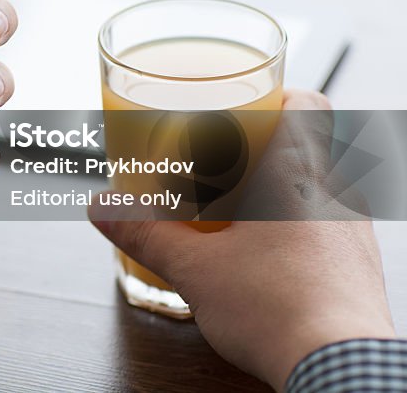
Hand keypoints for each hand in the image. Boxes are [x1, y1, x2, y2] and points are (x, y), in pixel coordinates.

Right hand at [88, 89, 395, 390]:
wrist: (338, 367)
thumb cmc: (277, 309)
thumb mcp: (195, 268)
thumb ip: (146, 232)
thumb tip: (103, 207)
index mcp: (298, 174)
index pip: (310, 103)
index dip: (280, 96)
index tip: (244, 106)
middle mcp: (335, 195)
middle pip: (313, 142)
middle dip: (267, 145)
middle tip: (224, 157)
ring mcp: (354, 233)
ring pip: (321, 186)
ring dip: (282, 187)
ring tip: (237, 208)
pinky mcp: (357, 268)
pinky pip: (329, 227)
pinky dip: (298, 226)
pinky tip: (264, 254)